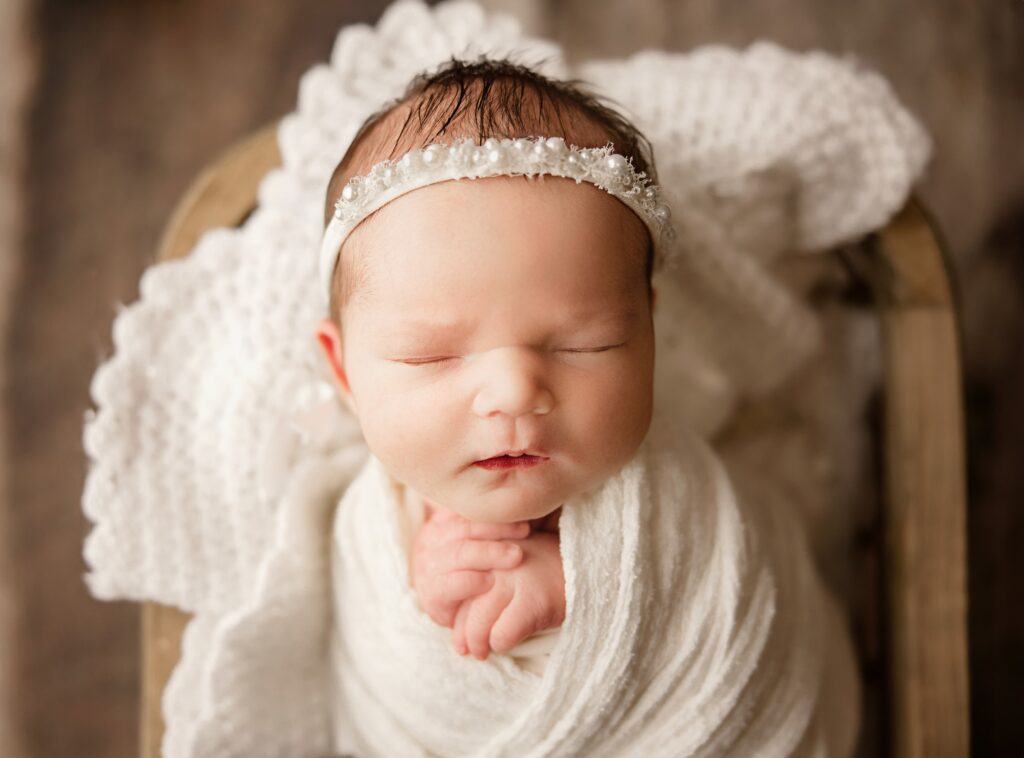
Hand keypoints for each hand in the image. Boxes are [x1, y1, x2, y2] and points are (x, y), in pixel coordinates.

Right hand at [410, 502, 529, 628]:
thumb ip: (494, 523)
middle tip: (525, 531)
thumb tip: (529, 504)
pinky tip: (491, 581)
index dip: (495, 511)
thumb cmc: (474, 568)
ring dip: (490, 553)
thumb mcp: (479, 540)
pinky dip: (472, 581)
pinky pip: (451, 584)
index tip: (523, 513)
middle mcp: (432, 539)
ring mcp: (429, 566)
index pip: (468, 508)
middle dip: (497, 528)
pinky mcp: (432, 594)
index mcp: (443, 520)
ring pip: (460, 553)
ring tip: (516, 556)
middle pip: (464, 527)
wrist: (453, 609)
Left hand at [451, 527, 564, 659]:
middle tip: (467, 648)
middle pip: (462, 605)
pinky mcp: (533, 600)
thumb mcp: (508, 565)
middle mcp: (497, 560)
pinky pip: (502, 634)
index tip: (459, 629)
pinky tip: (507, 642)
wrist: (589, 565)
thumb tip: (452, 625)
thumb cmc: (544, 570)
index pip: (455, 584)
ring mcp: (515, 579)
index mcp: (488, 548)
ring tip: (482, 653)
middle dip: (462, 633)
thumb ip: (482, 582)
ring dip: (478, 644)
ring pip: (478, 623)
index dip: (453, 612)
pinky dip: (501, 644)